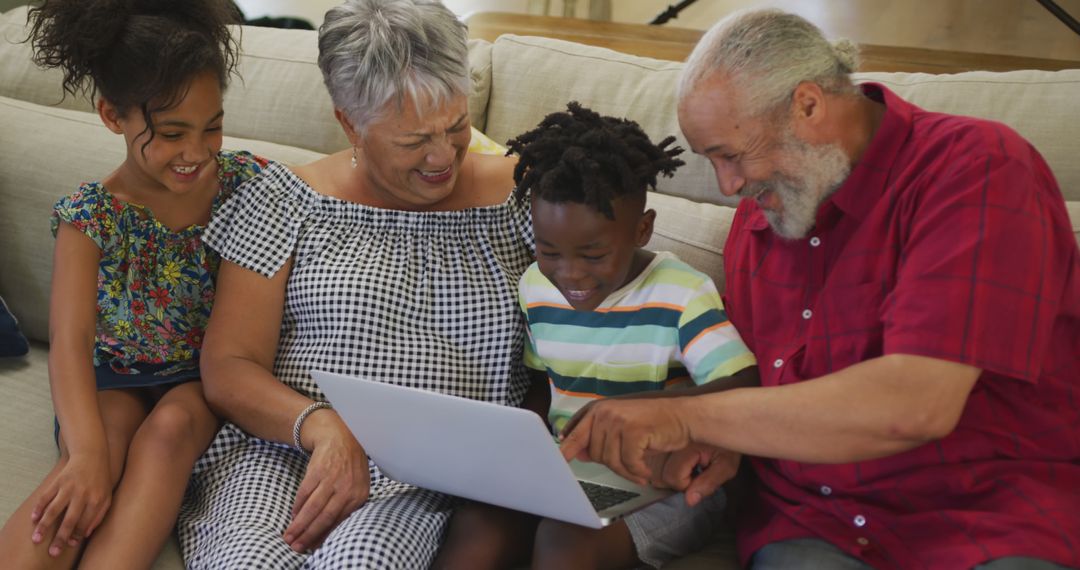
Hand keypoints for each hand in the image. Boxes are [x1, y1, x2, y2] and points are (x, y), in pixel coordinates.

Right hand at [31, 451, 111, 556]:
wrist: (92, 454)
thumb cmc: (101, 479)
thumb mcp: (107, 496)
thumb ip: (99, 515)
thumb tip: (85, 534)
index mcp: (96, 499)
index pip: (85, 523)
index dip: (77, 535)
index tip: (68, 545)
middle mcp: (82, 494)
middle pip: (69, 520)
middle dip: (60, 538)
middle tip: (52, 552)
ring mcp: (69, 487)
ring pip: (54, 510)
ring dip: (44, 526)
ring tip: (37, 538)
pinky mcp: (58, 480)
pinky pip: (46, 496)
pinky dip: (39, 508)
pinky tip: (34, 519)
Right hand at [283, 409, 370, 552]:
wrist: (340, 437)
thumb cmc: (350, 465)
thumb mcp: (357, 485)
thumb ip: (347, 505)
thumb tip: (328, 530)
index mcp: (359, 494)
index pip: (339, 521)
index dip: (323, 535)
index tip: (312, 547)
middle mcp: (347, 488)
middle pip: (325, 517)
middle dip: (309, 534)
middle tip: (296, 546)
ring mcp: (332, 479)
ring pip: (313, 508)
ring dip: (299, 524)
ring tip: (289, 536)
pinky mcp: (317, 471)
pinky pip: (304, 493)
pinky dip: (298, 507)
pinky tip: (293, 516)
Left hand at [559, 396, 691, 483]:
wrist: (683, 417)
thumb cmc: (653, 424)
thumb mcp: (622, 428)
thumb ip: (599, 438)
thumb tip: (576, 453)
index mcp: (599, 410)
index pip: (575, 433)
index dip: (566, 450)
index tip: (558, 462)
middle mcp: (605, 412)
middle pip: (594, 454)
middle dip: (613, 465)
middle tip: (630, 466)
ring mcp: (619, 420)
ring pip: (611, 461)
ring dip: (627, 472)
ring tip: (640, 470)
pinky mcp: (633, 431)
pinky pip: (628, 463)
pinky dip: (638, 472)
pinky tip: (646, 471)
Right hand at [649, 443, 739, 505]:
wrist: (726, 423)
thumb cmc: (727, 445)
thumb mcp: (726, 465)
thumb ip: (709, 483)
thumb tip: (689, 501)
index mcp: (687, 446)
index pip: (673, 477)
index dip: (687, 484)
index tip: (700, 474)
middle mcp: (670, 440)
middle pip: (659, 475)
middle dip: (675, 480)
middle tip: (693, 471)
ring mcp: (663, 438)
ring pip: (652, 468)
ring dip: (666, 472)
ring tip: (685, 464)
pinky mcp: (659, 437)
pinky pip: (651, 459)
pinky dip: (660, 464)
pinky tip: (675, 459)